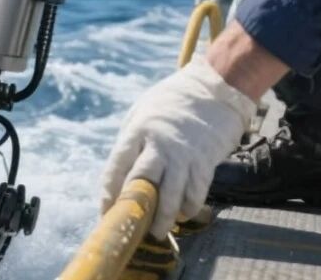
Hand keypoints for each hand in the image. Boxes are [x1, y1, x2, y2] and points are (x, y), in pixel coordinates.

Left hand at [101, 56, 255, 239]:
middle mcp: (158, 144)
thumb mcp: (144, 111)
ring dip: (163, 218)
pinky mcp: (204, 162)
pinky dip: (187, 207)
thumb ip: (133, 140)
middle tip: (131, 230)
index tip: (106, 212)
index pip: (117, 166)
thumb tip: (121, 174)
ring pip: (169, 196)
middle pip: (140, 183)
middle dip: (134, 210)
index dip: (109, 193)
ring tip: (158, 231)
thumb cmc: (173, 101)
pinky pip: (194, 193)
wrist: (214, 88)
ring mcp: (182, 154)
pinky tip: (183, 212)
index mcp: (138, 129)